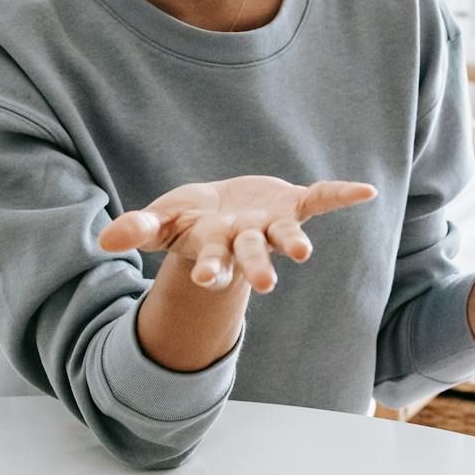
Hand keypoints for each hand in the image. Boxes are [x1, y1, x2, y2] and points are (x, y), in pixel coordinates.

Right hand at [98, 176, 376, 292]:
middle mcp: (246, 240)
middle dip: (256, 267)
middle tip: (266, 283)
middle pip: (250, 255)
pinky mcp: (293, 204)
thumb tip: (105, 241)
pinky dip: (342, 194)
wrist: (222, 211)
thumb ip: (139, 229)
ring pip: (284, 234)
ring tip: (303, 253)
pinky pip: (321, 198)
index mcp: (214, 246)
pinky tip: (368, 191)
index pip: (211, 261)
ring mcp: (271, 224)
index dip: (209, 269)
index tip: (206, 278)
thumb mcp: (162, 221)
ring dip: (293, 241)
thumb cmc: (189, 220)